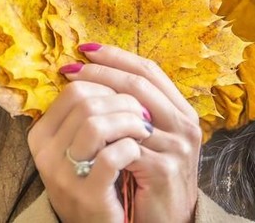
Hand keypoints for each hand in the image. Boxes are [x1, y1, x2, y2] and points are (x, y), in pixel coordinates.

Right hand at [27, 77, 150, 221]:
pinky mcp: (87, 195)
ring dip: (129, 121)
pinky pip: (112, 156)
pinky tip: (139, 151)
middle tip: (143, 113)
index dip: (108, 85)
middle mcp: (45, 154)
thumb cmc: (96, 178)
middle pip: (85, 102)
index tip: (128, 96)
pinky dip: (131, 147)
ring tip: (144, 129)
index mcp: (41, 134)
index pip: (74, 90)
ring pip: (96, 124)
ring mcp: (64, 176)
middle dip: (123, 101)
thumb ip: (86, 110)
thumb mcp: (81, 144)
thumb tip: (101, 60)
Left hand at [66, 45, 201, 222]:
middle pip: (138, 84)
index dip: (117, 56)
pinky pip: (126, 145)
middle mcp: (185, 124)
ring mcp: (177, 146)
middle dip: (100, 72)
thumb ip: (136, 109)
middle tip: (70, 67)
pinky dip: (102, 136)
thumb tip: (99, 77)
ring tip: (69, 94)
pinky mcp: (163, 169)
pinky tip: (80, 131)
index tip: (87, 48)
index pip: (149, 70)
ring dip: (95, 100)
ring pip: (131, 110)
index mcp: (182, 110)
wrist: (169, 221)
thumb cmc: (153, 177)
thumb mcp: (151, 137)